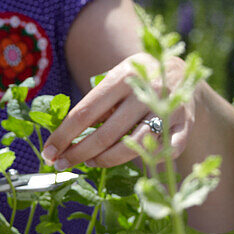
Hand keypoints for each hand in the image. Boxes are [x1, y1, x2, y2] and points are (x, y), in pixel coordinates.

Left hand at [41, 53, 195, 169]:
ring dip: (107, 160)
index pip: (85, 112)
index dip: (64, 136)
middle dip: (79, 153)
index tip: (49, 153)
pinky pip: (167, 151)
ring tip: (92, 161)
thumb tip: (65, 137)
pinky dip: (151, 162)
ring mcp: (167, 108)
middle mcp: (145, 92)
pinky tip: (136, 164)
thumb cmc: (134, 80)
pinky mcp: (184, 124)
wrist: (178, 69)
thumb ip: (96, 103)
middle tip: (62, 164)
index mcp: (121, 77)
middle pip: (106, 133)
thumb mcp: (114, 79)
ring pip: (133, 146)